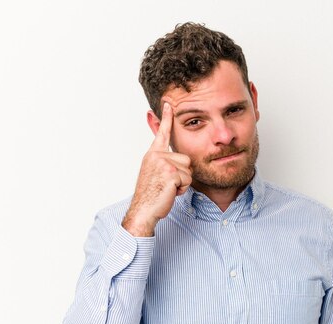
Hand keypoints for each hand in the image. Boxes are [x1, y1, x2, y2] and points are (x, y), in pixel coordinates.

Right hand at [122, 103, 191, 236]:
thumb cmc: (151, 195)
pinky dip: (182, 189)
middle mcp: (156, 156)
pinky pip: (188, 179)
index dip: (166, 117)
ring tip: (168, 188)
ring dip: (182, 182)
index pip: (161, 133)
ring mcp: (163, 164)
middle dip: (182, 174)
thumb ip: (162, 162)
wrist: (143, 210)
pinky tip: (169, 192)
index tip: (168, 103)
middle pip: (186, 158)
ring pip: (189, 169)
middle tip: (166, 184)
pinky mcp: (170, 174)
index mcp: (152, 154)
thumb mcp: (155, 173)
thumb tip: (171, 157)